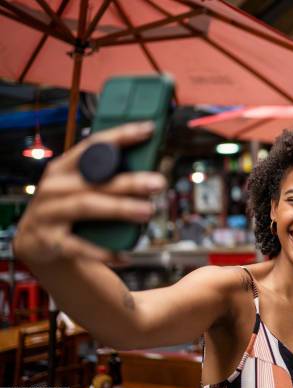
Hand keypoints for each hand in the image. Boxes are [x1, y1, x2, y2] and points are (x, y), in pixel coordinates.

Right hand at [13, 122, 166, 264]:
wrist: (35, 240)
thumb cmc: (67, 206)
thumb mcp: (80, 186)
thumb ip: (106, 176)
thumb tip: (150, 170)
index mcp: (64, 167)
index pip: (94, 145)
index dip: (122, 136)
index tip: (149, 130)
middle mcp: (55, 187)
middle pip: (95, 180)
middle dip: (129, 181)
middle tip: (158, 183)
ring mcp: (50, 213)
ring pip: (87, 206)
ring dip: (120, 209)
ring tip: (148, 211)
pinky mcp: (50, 241)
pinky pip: (80, 247)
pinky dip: (104, 251)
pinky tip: (126, 254)